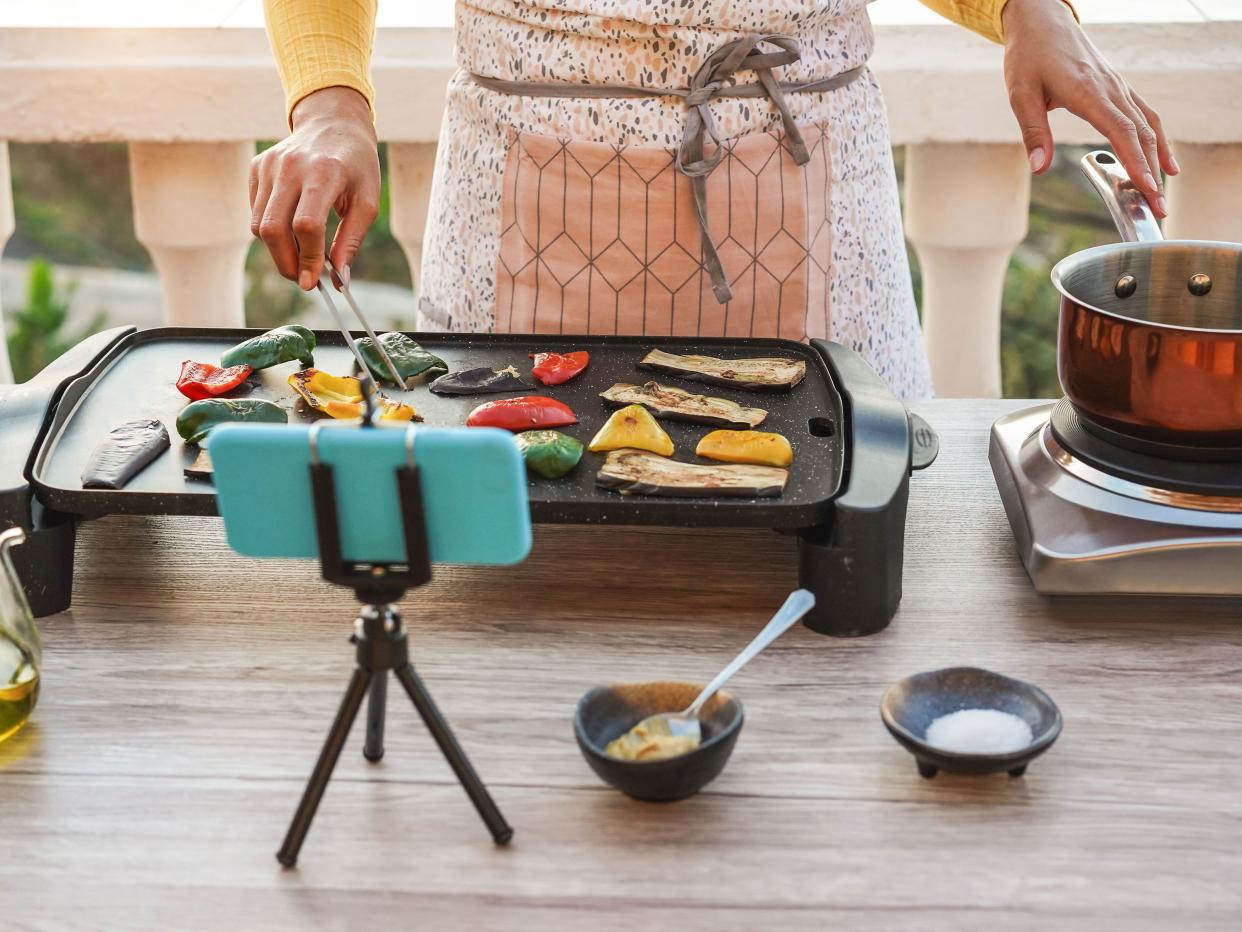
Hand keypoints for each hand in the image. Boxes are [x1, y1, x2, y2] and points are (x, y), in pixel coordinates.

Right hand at [249, 87, 380, 289]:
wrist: (333, 123)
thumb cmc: (356, 166)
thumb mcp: (367, 202)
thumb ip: (351, 241)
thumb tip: (340, 281)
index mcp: (324, 172)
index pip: (306, 225)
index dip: (309, 259)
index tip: (314, 282)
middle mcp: (290, 166)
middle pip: (274, 229)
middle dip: (287, 263)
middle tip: (303, 279)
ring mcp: (269, 165)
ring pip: (259, 224)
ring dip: (277, 251)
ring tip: (300, 257)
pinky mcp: (256, 167)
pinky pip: (256, 211)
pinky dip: (271, 230)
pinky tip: (291, 228)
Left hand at [1002, 0, 1178, 216]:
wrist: (1042, 21)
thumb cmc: (1028, 57)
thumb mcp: (1020, 94)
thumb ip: (1032, 131)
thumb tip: (1039, 167)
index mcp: (1088, 92)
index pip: (1121, 131)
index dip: (1136, 161)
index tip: (1146, 188)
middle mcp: (1111, 89)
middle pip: (1140, 135)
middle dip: (1151, 174)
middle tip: (1157, 208)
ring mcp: (1118, 87)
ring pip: (1147, 125)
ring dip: (1158, 159)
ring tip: (1163, 191)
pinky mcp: (1117, 87)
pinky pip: (1144, 115)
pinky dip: (1156, 139)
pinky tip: (1162, 160)